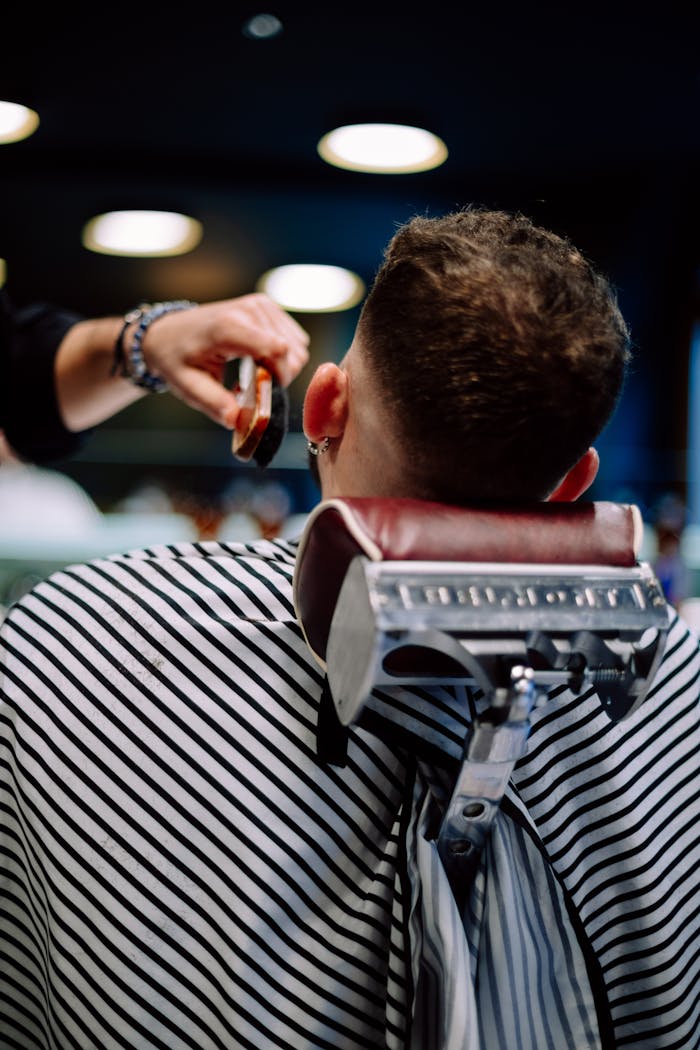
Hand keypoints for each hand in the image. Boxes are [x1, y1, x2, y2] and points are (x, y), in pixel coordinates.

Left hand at [141, 293, 309, 428]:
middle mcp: (249, 310)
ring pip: (298, 347)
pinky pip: (295, 339)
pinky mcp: (267, 306)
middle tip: (251, 381)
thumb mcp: (188, 387)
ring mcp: (260, 305)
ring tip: (253, 368)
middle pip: (292, 352)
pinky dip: (282, 354)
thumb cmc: (177, 360)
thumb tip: (236, 420)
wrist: (168, 333)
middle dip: (279, 374)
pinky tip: (259, 356)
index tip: (262, 389)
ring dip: (281, 365)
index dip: (280, 376)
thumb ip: (214, 404)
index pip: (278, 349)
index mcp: (229, 327)